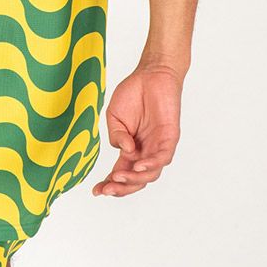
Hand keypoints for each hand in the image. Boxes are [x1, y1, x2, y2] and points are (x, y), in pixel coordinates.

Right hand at [92, 63, 182, 197]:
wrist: (151, 74)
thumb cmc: (133, 94)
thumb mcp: (114, 117)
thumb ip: (116, 136)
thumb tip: (125, 152)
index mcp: (130, 149)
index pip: (121, 173)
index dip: (109, 184)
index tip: (96, 191)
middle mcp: (145, 152)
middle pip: (136, 180)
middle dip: (121, 188)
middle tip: (107, 189)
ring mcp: (158, 146)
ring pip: (150, 174)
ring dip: (134, 179)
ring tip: (119, 178)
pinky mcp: (170, 138)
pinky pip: (162, 157)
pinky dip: (151, 164)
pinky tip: (138, 165)